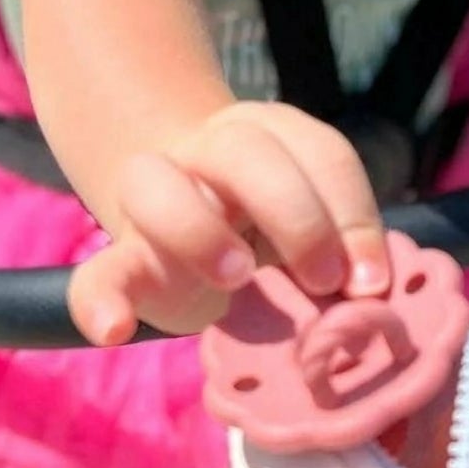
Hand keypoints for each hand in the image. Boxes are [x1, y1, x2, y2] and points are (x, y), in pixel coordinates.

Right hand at [69, 101, 388, 343]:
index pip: (319, 153)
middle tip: (325, 280)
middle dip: (294, 212)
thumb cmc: (269, 228)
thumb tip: (372, 297)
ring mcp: (154, 199)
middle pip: (243, 151)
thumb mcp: (314, 226)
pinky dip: (99, 300)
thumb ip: (342, 250)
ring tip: (238, 278)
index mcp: (270, 136)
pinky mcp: (120, 259)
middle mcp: (207, 153)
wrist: (186, 219)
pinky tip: (113, 331)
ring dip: (200, 230)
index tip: (372, 282)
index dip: (353, 214)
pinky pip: (96, 271)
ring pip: (154, 185)